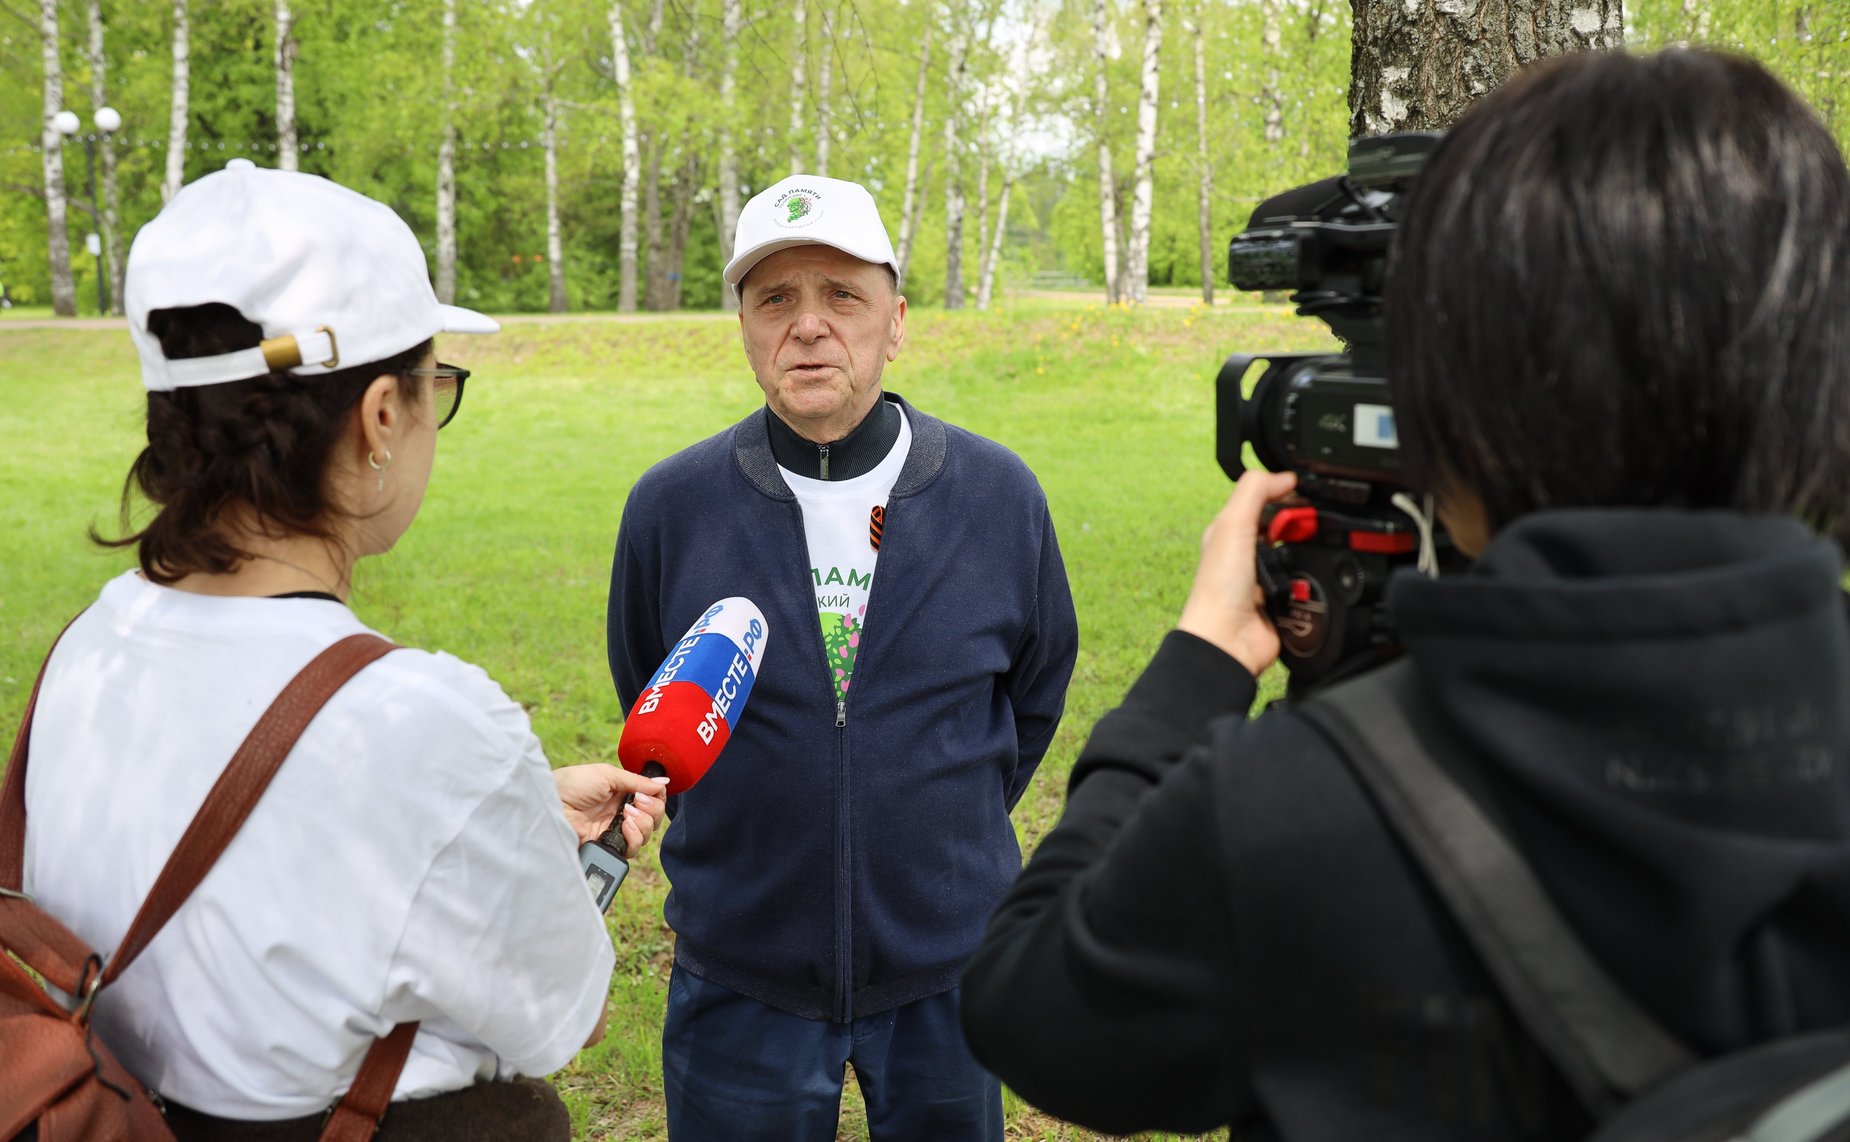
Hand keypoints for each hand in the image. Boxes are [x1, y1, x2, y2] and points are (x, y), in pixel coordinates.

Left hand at [553, 764, 669, 853]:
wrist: (552, 803)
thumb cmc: (573, 784)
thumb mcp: (607, 775)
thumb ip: (636, 781)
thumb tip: (663, 782)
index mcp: (623, 793)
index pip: (652, 800)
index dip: (657, 798)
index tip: (651, 792)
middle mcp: (622, 813)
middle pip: (653, 818)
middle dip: (652, 809)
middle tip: (637, 801)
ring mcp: (615, 830)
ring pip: (646, 834)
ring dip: (643, 823)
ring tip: (626, 814)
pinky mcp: (608, 846)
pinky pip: (632, 849)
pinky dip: (634, 837)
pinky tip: (623, 826)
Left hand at [1177, 469, 1298, 677]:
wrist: (1229, 640)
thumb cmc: (1219, 588)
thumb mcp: (1232, 524)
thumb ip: (1255, 492)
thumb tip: (1285, 476)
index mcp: (1230, 532)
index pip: (1262, 502)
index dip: (1284, 494)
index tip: (1307, 492)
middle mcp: (1247, 554)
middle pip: (1285, 527)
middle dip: (1303, 523)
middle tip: (1316, 522)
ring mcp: (1266, 578)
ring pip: (1300, 554)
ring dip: (1311, 551)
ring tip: (1318, 547)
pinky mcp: (1283, 600)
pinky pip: (1308, 582)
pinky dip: (1314, 578)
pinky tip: (1316, 575)